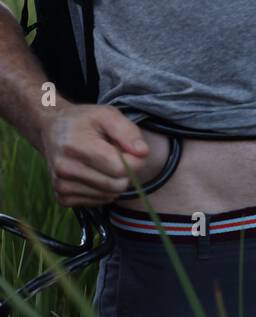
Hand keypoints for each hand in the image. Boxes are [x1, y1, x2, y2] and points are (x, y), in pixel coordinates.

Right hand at [39, 105, 154, 205]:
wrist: (50, 130)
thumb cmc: (82, 121)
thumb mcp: (107, 114)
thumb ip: (128, 132)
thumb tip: (143, 152)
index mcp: (76, 147)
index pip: (122, 169)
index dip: (134, 160)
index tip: (128, 148)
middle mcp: (65, 169)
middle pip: (118, 185)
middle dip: (125, 171)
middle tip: (114, 154)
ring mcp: (61, 186)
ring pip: (110, 195)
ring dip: (113, 180)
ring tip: (101, 162)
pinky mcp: (62, 198)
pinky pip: (98, 201)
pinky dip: (103, 190)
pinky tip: (94, 173)